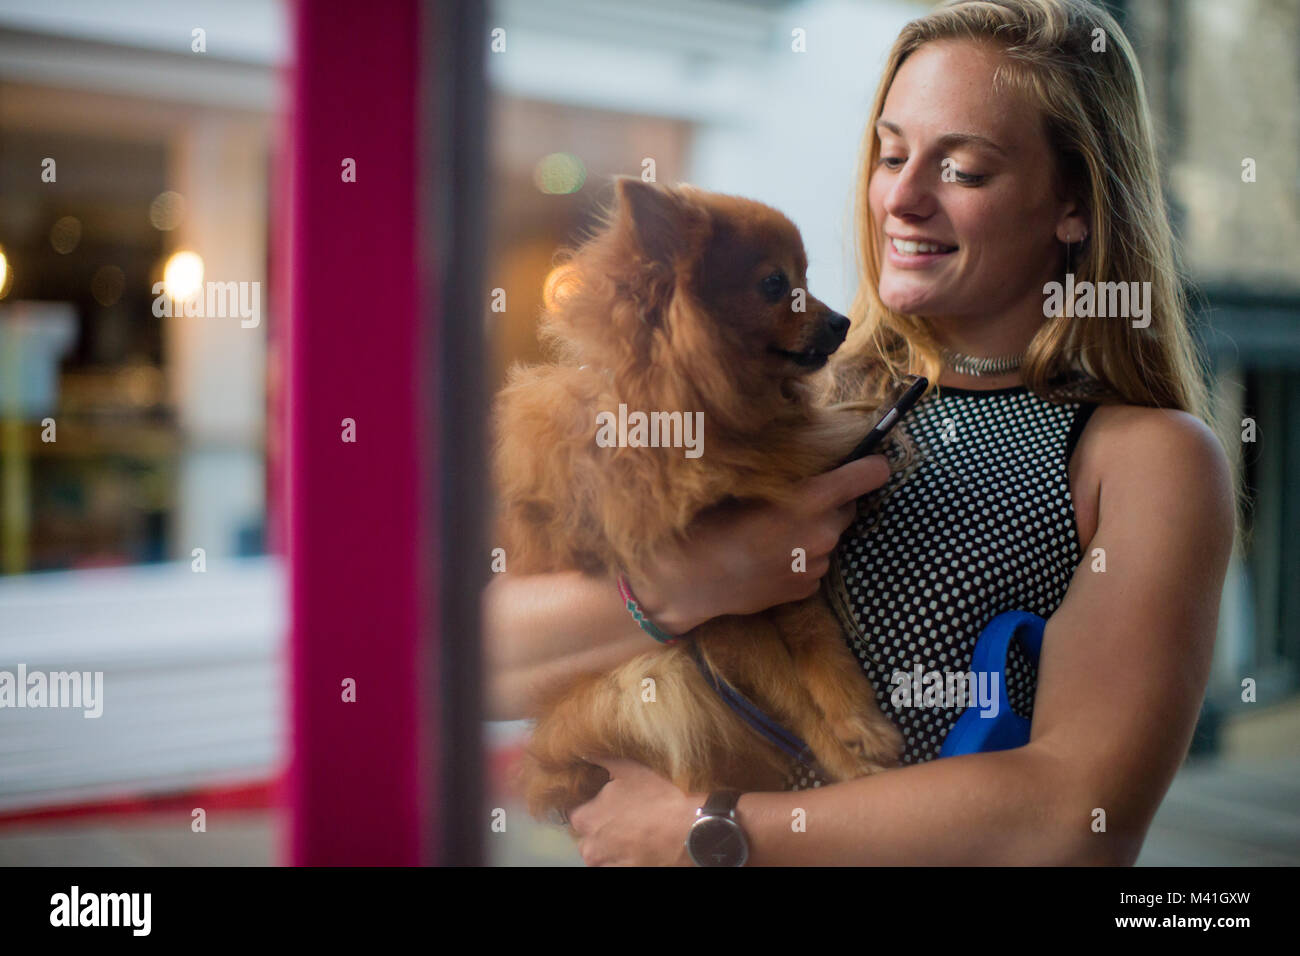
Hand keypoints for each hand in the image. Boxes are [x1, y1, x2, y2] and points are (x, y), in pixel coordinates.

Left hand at [568, 756, 704, 866]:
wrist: (687, 830)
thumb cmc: (656, 798)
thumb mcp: (628, 769)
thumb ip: (599, 760)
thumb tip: (582, 753)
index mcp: (584, 819)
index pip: (576, 813)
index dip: (593, 805)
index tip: (609, 802)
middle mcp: (589, 847)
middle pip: (588, 836)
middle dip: (601, 827)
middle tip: (625, 817)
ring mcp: (607, 864)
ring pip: (601, 854)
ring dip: (611, 845)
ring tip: (634, 833)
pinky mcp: (624, 873)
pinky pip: (616, 866)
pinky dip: (624, 859)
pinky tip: (640, 846)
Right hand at [634, 455, 890, 632]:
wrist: (690, 580)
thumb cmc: (711, 523)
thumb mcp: (747, 488)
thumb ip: (787, 480)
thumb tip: (810, 467)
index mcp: (811, 500)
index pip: (866, 477)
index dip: (873, 468)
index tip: (875, 465)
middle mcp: (823, 533)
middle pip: (847, 509)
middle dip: (831, 503)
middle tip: (797, 502)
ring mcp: (817, 565)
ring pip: (829, 539)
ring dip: (813, 533)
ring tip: (773, 534)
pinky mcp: (807, 590)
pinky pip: (814, 565)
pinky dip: (801, 559)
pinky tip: (770, 559)